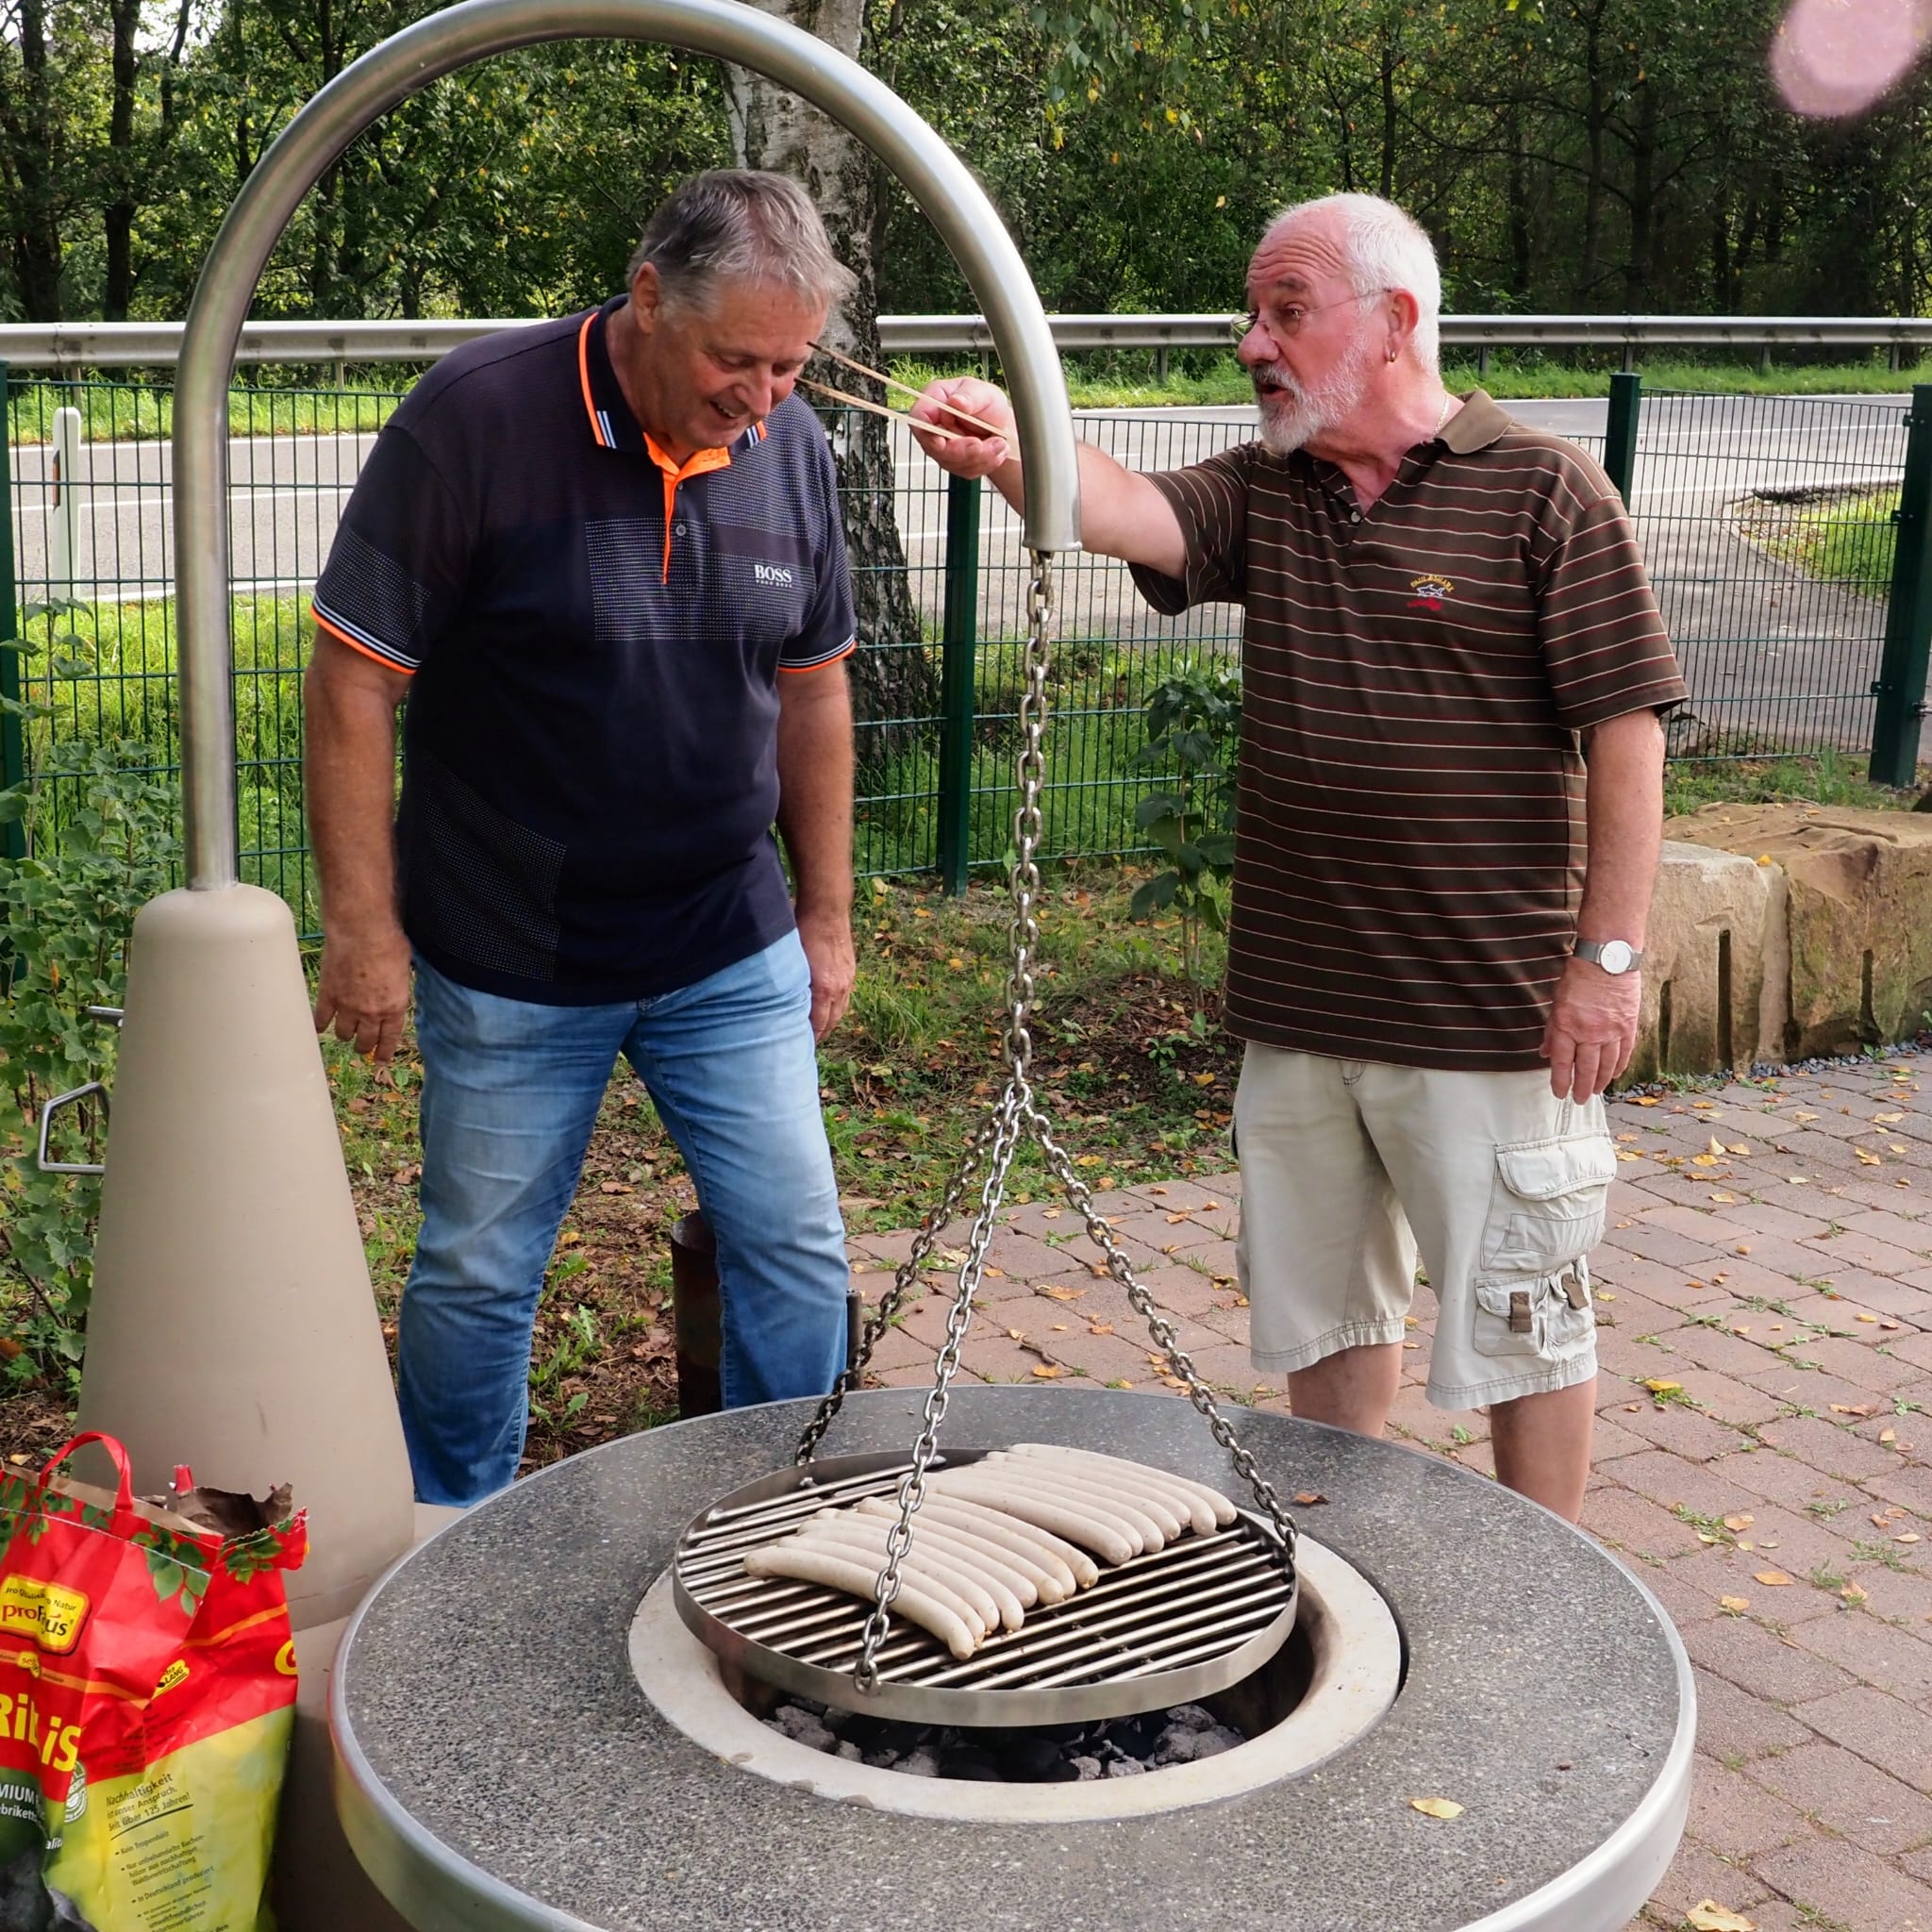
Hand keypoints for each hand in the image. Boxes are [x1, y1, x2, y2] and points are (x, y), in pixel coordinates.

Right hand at [314, 926, 413, 1063]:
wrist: (362, 931)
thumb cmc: (390, 943)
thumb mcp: (406, 968)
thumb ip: (399, 986)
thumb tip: (396, 989)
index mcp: (394, 1006)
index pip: (389, 1039)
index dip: (384, 1052)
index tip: (380, 1060)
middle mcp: (371, 1012)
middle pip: (365, 1041)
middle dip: (364, 1046)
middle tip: (362, 1046)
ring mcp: (347, 1006)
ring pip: (343, 1033)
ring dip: (345, 1035)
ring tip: (345, 1032)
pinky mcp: (328, 995)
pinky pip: (321, 1019)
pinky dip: (319, 1025)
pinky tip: (319, 1027)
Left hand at [796, 904, 855, 1042]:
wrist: (827, 908)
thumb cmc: (802, 930)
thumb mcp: (790, 961)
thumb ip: (787, 986)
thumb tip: (774, 1004)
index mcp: (823, 988)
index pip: (818, 1025)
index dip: (809, 1039)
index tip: (798, 1048)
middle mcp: (838, 988)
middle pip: (830, 1022)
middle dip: (819, 1036)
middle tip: (804, 1046)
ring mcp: (847, 980)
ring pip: (839, 1012)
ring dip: (828, 1024)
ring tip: (816, 1033)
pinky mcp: (850, 972)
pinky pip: (844, 999)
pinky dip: (835, 1010)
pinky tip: (826, 1011)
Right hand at [910, 377, 1012, 476]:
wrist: (1003, 425)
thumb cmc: (989, 404)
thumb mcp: (984, 393)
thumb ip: (969, 396)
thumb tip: (955, 402)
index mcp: (935, 401)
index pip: (918, 417)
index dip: (926, 432)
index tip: (942, 442)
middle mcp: (934, 425)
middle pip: (934, 447)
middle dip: (960, 450)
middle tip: (981, 444)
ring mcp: (941, 447)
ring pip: (952, 462)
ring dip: (979, 457)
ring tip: (999, 443)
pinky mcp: (953, 463)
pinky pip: (965, 471)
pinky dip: (985, 463)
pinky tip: (996, 451)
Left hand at [1539, 956, 1640, 1101]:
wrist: (1607, 961)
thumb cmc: (1578, 979)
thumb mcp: (1556, 1005)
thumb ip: (1552, 1032)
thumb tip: (1546, 1053)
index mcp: (1567, 1027)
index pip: (1563, 1063)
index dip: (1561, 1081)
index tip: (1559, 1093)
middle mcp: (1590, 1033)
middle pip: (1587, 1069)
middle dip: (1582, 1088)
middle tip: (1579, 1099)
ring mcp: (1612, 1031)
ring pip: (1607, 1065)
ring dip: (1601, 1081)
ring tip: (1596, 1091)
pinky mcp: (1628, 1027)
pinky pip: (1625, 1053)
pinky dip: (1619, 1067)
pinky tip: (1615, 1075)